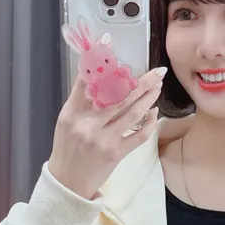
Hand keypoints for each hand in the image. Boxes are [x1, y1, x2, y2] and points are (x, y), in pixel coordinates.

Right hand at [49, 66, 166, 198]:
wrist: (68, 183)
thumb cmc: (67, 149)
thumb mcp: (66, 121)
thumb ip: (81, 100)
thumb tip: (99, 74)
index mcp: (72, 113)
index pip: (86, 80)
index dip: (99, 61)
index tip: (108, 42)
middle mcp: (87, 125)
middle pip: (118, 96)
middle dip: (141, 82)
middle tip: (157, 72)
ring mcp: (103, 140)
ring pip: (132, 113)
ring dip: (148, 98)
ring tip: (158, 87)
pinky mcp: (116, 154)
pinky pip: (138, 135)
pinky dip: (149, 123)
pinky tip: (154, 112)